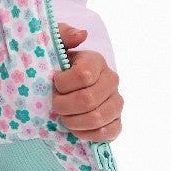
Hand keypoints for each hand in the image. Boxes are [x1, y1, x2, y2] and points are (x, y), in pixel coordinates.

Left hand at [50, 22, 123, 142]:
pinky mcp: (117, 121)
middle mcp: (111, 80)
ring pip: (97, 118)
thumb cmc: (55, 69)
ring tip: (64, 117)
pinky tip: (77, 129)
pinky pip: (107, 133)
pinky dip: (87, 135)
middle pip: (87, 100)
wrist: (60, 92)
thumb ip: (62, 35)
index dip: (63, 84)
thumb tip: (81, 35)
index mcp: (96, 60)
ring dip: (73, 122)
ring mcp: (117, 102)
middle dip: (64, 106)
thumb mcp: (53, 47)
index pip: (83, 76)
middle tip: (56, 105)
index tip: (54, 84)